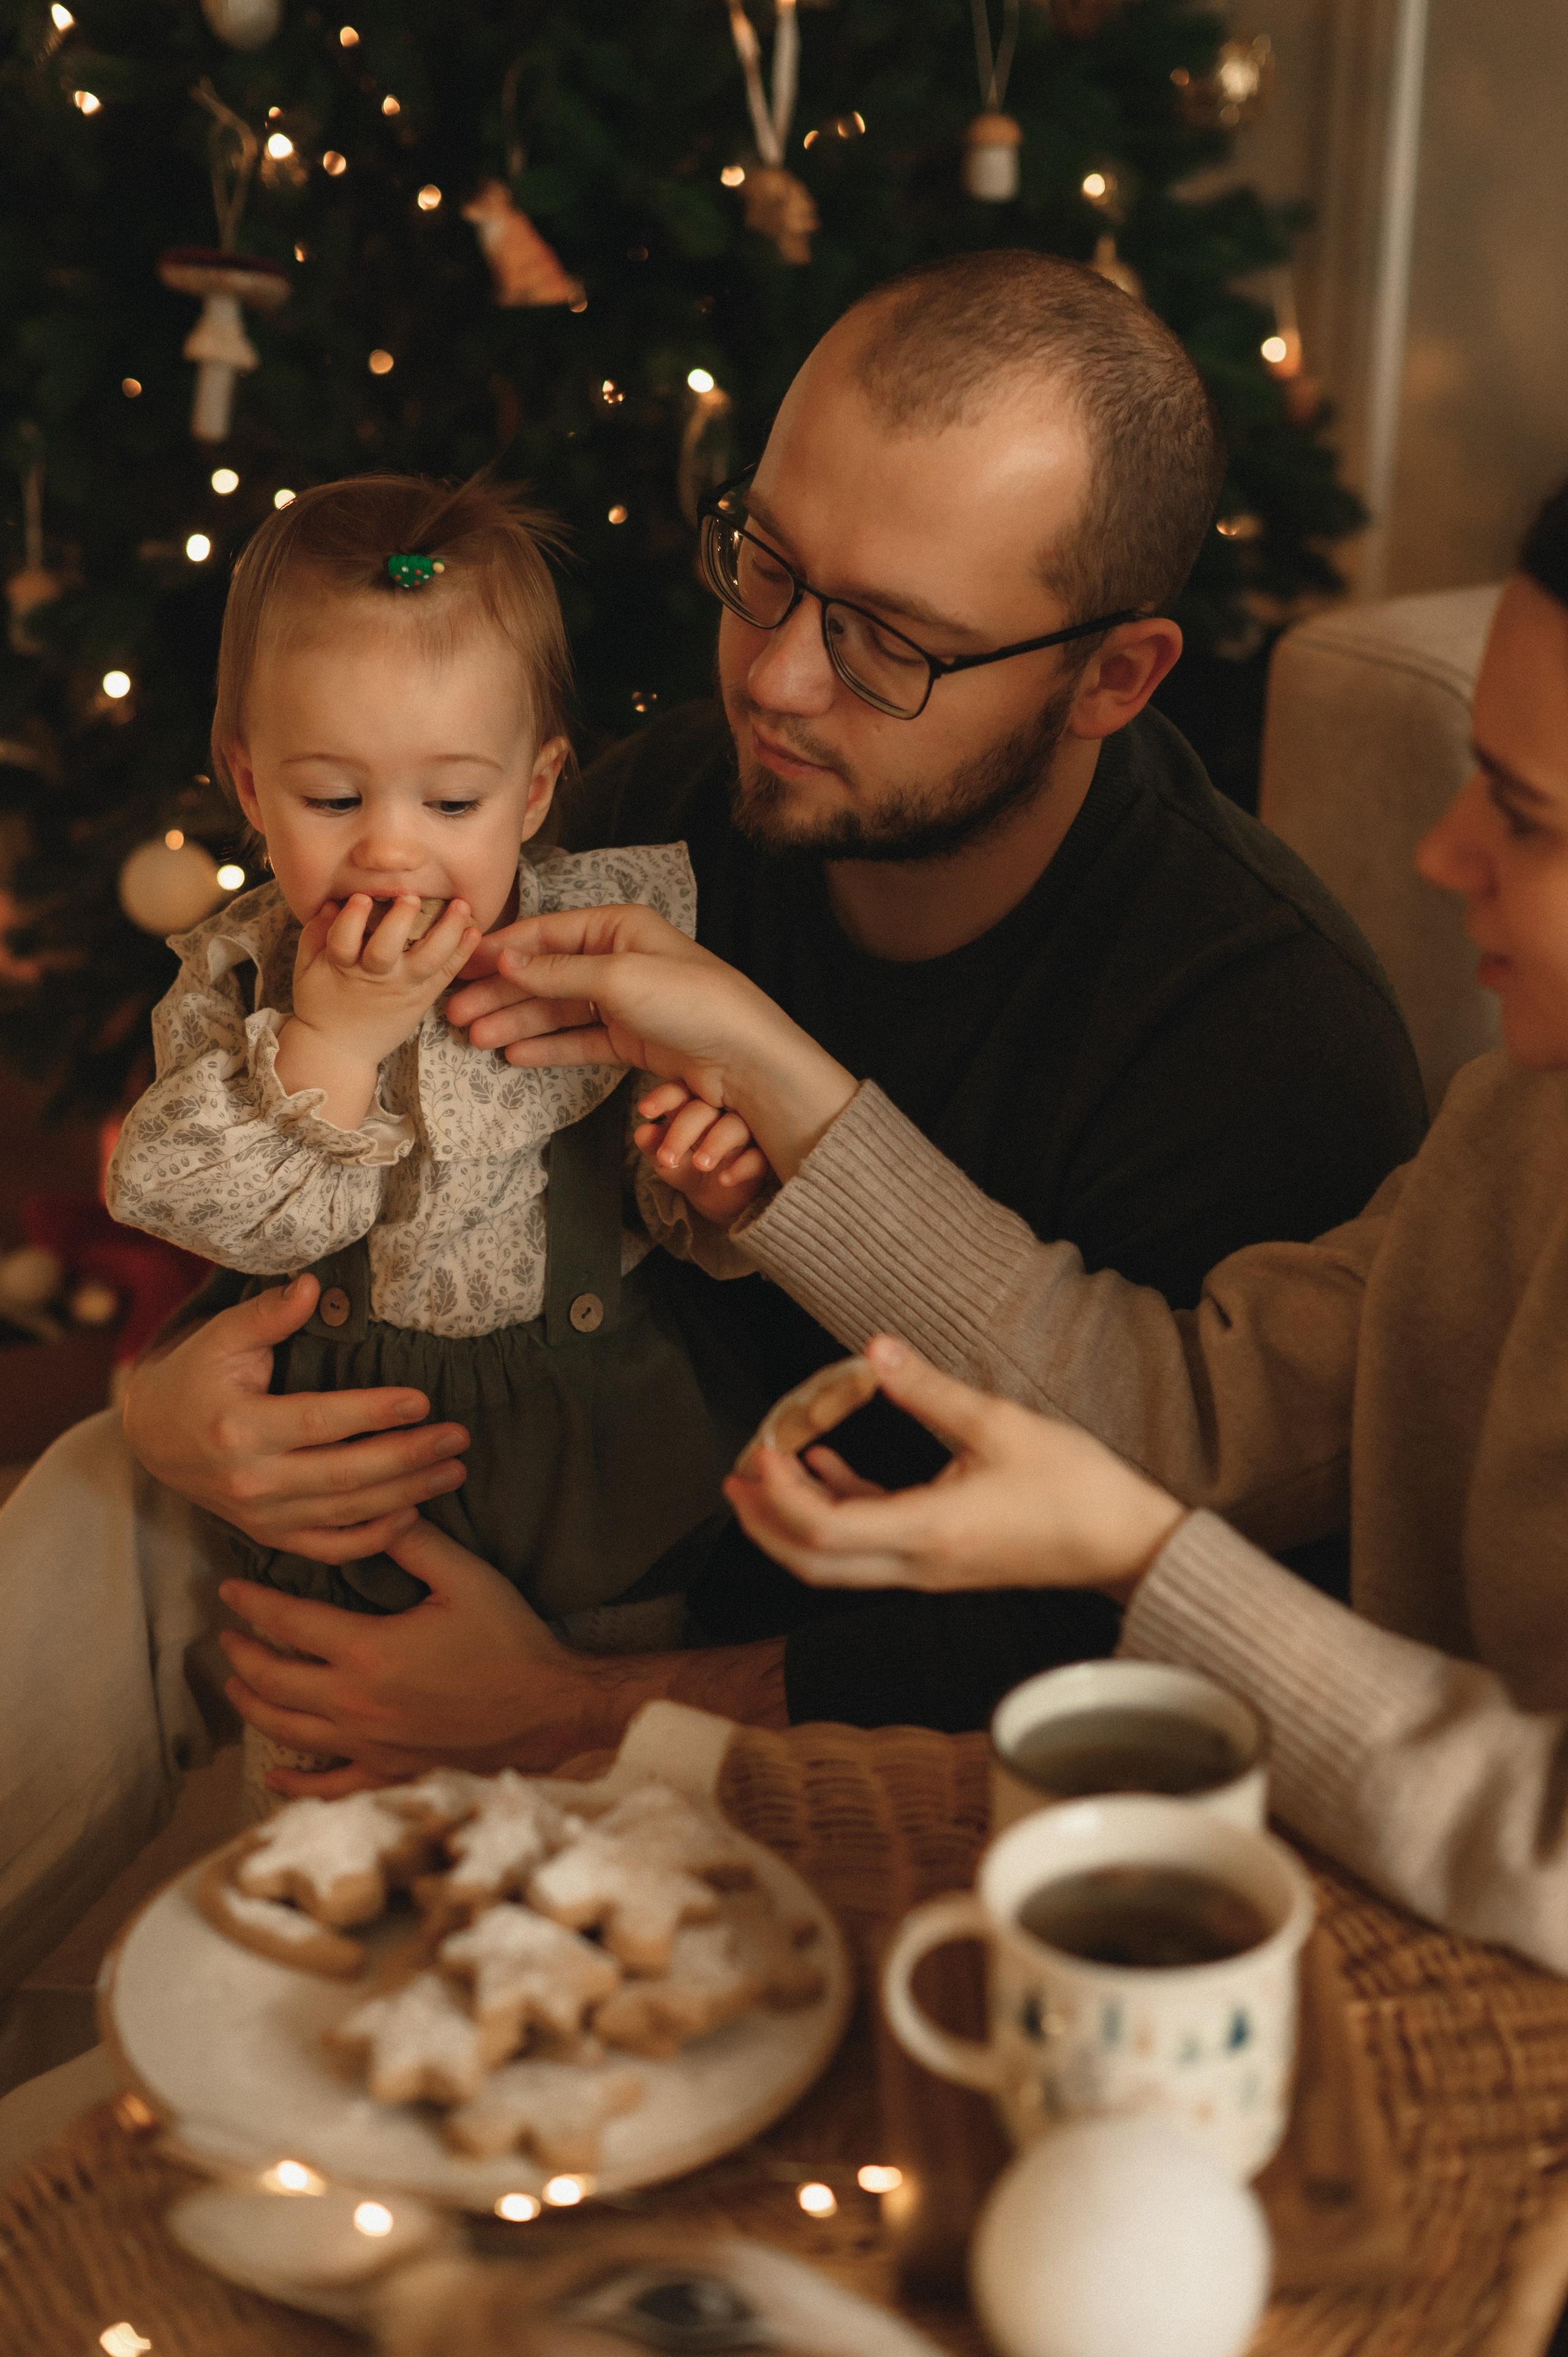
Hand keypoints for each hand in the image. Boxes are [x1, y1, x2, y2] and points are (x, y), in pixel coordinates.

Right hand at [122, 1274, 469, 1561]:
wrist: (151, 1435)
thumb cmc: (196, 1376)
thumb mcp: (222, 1337)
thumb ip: (268, 1313)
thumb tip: (313, 1285)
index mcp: (238, 1427)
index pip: (320, 1422)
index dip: (375, 1412)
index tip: (423, 1400)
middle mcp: (249, 1481)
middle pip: (343, 1475)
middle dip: (408, 1457)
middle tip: (457, 1438)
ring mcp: (258, 1516)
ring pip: (345, 1515)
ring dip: (406, 1496)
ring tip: (451, 1471)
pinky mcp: (267, 1535)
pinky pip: (326, 1549)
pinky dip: (372, 1540)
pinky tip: (413, 1517)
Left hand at [218, 1518, 638, 1794]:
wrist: (547, 1708)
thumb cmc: (507, 1639)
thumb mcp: (464, 1577)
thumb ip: (413, 1542)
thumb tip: (378, 1507)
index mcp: (367, 1651)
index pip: (288, 1623)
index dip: (253, 1603)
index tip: (229, 1588)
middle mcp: (355, 1704)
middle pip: (273, 1680)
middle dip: (242, 1654)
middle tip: (225, 1633)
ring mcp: (367, 1745)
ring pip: (287, 1730)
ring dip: (253, 1705)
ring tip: (236, 1684)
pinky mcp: (387, 1772)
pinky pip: (328, 1786)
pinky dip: (296, 1784)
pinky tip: (276, 1774)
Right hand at [278, 894, 481, 1126]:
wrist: (340, 1050)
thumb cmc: (320, 1002)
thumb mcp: (306, 969)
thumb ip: (315, 935)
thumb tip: (330, 904)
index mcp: (342, 967)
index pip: (343, 941)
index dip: (352, 919)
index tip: (361, 897)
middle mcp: (375, 977)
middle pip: (387, 950)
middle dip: (400, 922)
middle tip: (411, 897)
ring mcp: (403, 988)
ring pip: (427, 960)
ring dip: (446, 932)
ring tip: (461, 906)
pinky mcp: (423, 998)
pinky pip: (446, 974)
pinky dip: (462, 953)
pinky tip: (475, 931)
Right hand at [447, 903, 855, 1179]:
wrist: (744, 1058)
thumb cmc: (692, 1001)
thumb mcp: (618, 977)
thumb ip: (557, 972)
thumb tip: (504, 961)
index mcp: (619, 927)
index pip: (546, 934)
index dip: (500, 950)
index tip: (460, 963)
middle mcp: (619, 959)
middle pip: (545, 974)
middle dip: (500, 993)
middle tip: (455, 1011)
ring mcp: (624, 1001)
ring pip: (557, 1010)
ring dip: (515, 1022)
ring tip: (475, 1037)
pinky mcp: (632, 1040)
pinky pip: (578, 1040)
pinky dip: (546, 1046)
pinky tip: (514, 1053)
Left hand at [635, 1080, 771, 1224]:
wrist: (715, 1197)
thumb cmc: (689, 1167)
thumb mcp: (668, 1158)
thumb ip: (655, 1145)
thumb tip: (642, 1132)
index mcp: (695, 1105)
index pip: (681, 1091)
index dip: (664, 1098)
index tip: (644, 1111)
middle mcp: (722, 1112)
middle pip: (706, 1108)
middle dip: (684, 1130)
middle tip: (666, 1157)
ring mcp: (746, 1132)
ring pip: (735, 1127)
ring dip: (716, 1144)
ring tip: (699, 1164)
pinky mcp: (763, 1156)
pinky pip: (758, 1157)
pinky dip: (742, 1167)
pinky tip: (724, 1179)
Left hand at [723, 1335, 1185, 1599]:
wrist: (1126, 1542)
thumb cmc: (1075, 1487)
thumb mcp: (1001, 1425)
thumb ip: (929, 1390)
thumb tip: (873, 1350)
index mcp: (929, 1531)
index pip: (826, 1530)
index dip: (782, 1494)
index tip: (761, 1448)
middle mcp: (919, 1563)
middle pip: (815, 1562)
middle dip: (765, 1523)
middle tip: (731, 1479)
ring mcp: (929, 1569)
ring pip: (837, 1562)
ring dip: (793, 1522)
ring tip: (759, 1477)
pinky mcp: (942, 1561)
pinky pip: (872, 1547)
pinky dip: (839, 1513)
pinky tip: (830, 1468)